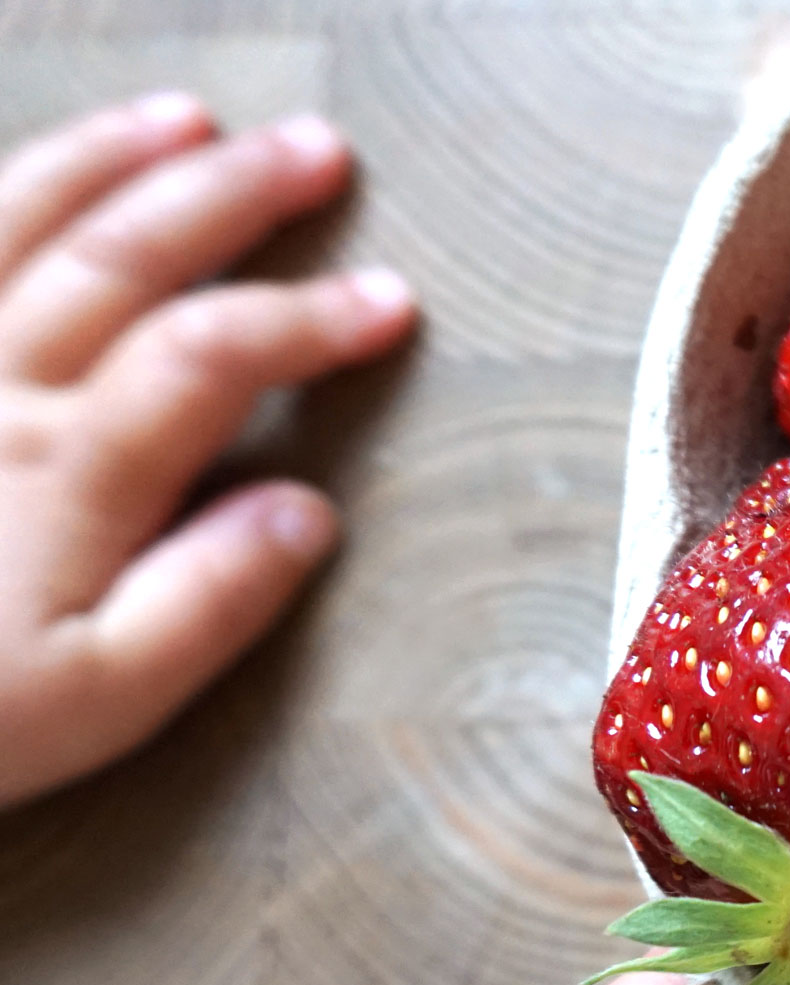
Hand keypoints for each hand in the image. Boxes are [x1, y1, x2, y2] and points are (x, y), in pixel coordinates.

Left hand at [0, 93, 415, 804]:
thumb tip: (310, 513)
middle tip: (318, 150)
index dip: (309, 318)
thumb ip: (209, 604)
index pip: (213, 356)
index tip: (390, 301)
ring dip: (111, 159)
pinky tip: (24, 178)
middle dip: (231, 195)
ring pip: (20, 222)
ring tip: (189, 117)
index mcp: (66, 469)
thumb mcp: (100, 700)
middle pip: (123, 257)